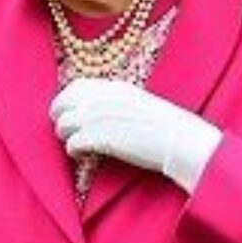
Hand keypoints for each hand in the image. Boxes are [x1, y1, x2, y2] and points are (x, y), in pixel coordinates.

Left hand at [50, 78, 221, 192]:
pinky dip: (73, 150)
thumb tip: (96, 111)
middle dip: (60, 117)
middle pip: (62, 103)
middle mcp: (102, 98)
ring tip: (75, 145)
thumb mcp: (139, 103)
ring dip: (66, 136)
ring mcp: (99, 117)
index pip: (76, 87)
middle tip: (65, 131)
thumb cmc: (167, 127)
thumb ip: (116, 102)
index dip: (66, 100)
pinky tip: (81, 155)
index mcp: (114, 88)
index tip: (67, 112)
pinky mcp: (99, 138)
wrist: (182, 141)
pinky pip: (72, 143)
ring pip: (64, 124)